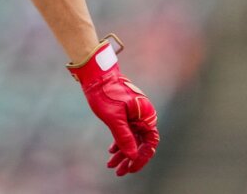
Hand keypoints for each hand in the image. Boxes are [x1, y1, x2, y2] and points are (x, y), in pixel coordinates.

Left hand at [67, 35, 159, 175]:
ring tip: (111, 165)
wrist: (96, 75)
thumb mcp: (113, 118)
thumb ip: (124, 137)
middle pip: (140, 144)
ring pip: (131, 139)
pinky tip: (111, 152)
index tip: (130, 168)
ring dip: (122, 153)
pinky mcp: (126, 114)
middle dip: (129, 159)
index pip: (149, 143)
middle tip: (119, 172)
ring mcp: (135, 115)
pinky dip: (119, 142)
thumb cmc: (105, 92)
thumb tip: (132, 156)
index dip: (141, 158)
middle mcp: (144, 116)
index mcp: (146, 116)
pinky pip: (126, 132)